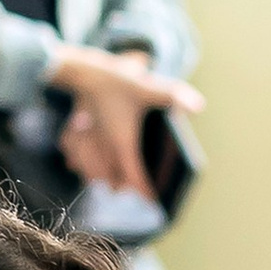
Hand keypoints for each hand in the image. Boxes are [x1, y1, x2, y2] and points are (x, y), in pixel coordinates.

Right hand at [46, 45, 203, 193]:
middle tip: (138, 183)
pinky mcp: (72, 140)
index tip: (154, 198)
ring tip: (118, 177)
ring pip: (93, 177)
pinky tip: (91, 162)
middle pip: (114, 184)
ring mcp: (84, 147)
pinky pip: (76, 163)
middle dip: (126, 186)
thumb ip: (172, 97)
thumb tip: (198, 107)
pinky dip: (84, 166)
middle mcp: (102, 151)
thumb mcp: (147, 88)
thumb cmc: (115, 82)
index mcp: (122, 144)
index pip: (134, 180)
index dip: (145, 191)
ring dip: (105, 179)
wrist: (81, 71)